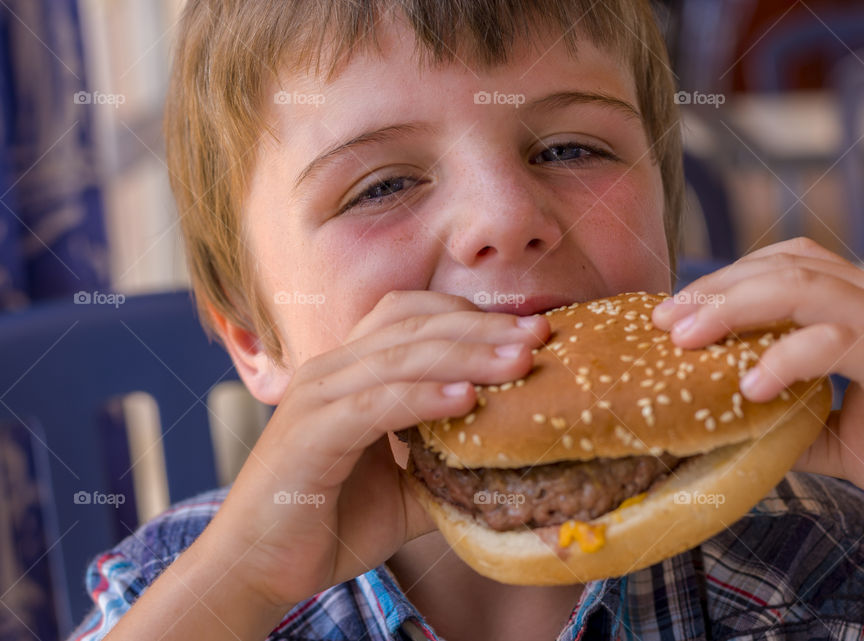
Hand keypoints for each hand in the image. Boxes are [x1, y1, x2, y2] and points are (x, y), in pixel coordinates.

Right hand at [204, 290, 549, 608]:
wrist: (257, 566)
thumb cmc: (329, 522)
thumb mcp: (405, 491)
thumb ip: (448, 470)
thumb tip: (511, 471)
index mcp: (352, 372)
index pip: (413, 317)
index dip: (471, 317)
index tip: (530, 333)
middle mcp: (332, 371)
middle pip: (414, 327)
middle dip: (482, 328)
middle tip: (540, 336)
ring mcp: (318, 397)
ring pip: (399, 357)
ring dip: (465, 355)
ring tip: (519, 362)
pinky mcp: (309, 433)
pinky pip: (374, 403)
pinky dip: (421, 397)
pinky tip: (465, 399)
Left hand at [652, 237, 863, 530]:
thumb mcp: (836, 432)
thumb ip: (787, 416)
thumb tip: (726, 422)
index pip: (784, 266)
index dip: (726, 280)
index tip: (675, 312)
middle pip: (783, 268)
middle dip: (715, 290)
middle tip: (665, 322)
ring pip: (804, 289)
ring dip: (735, 309)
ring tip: (687, 342)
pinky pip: (837, 342)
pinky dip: (787, 357)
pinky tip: (751, 384)